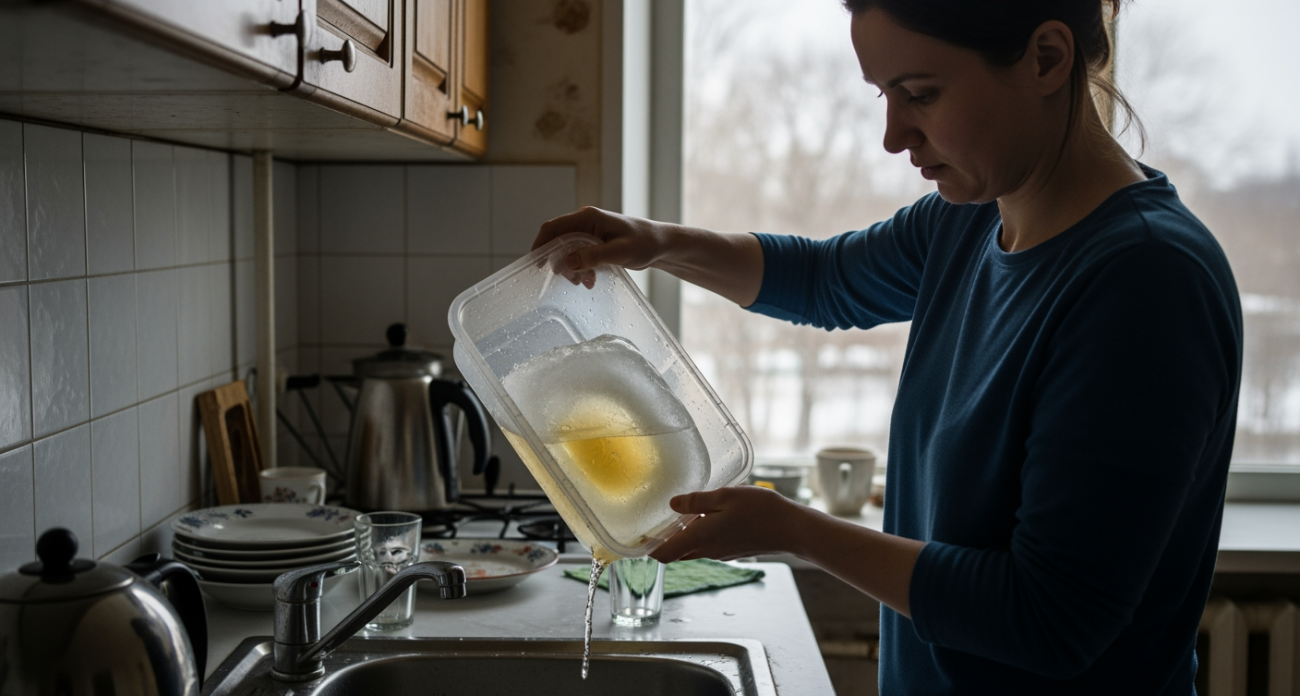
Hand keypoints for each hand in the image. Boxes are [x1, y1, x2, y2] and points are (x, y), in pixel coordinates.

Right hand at [532, 207, 672, 287]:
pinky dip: (581, 270)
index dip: (541, 244)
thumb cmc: (645, 243)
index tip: (537, 264)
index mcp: (588, 218)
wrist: (661, 245)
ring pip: (568, 251)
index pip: (554, 227)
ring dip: (572, 269)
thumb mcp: (619, 252)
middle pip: (559, 241)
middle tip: (571, 281)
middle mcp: (586, 223)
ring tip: (585, 283)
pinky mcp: (595, 244)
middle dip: (560, 263)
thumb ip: (593, 256)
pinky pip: (579, 257)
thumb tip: (567, 262)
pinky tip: (590, 282)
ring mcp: (590, 233)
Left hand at [649, 486, 801, 562]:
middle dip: (664, 539)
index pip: (663, 555)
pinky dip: (701, 533)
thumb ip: (696, 501)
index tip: (635, 536)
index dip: (646, 548)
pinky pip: (708, 545)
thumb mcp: (725, 496)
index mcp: (700, 539)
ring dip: (684, 534)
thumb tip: (673, 504)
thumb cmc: (761, 511)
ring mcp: (721, 553)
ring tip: (684, 510)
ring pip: (692, 548)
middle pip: (675, 552)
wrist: (792, 529)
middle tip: (657, 518)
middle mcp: (707, 551)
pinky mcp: (733, 550)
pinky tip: (710, 514)